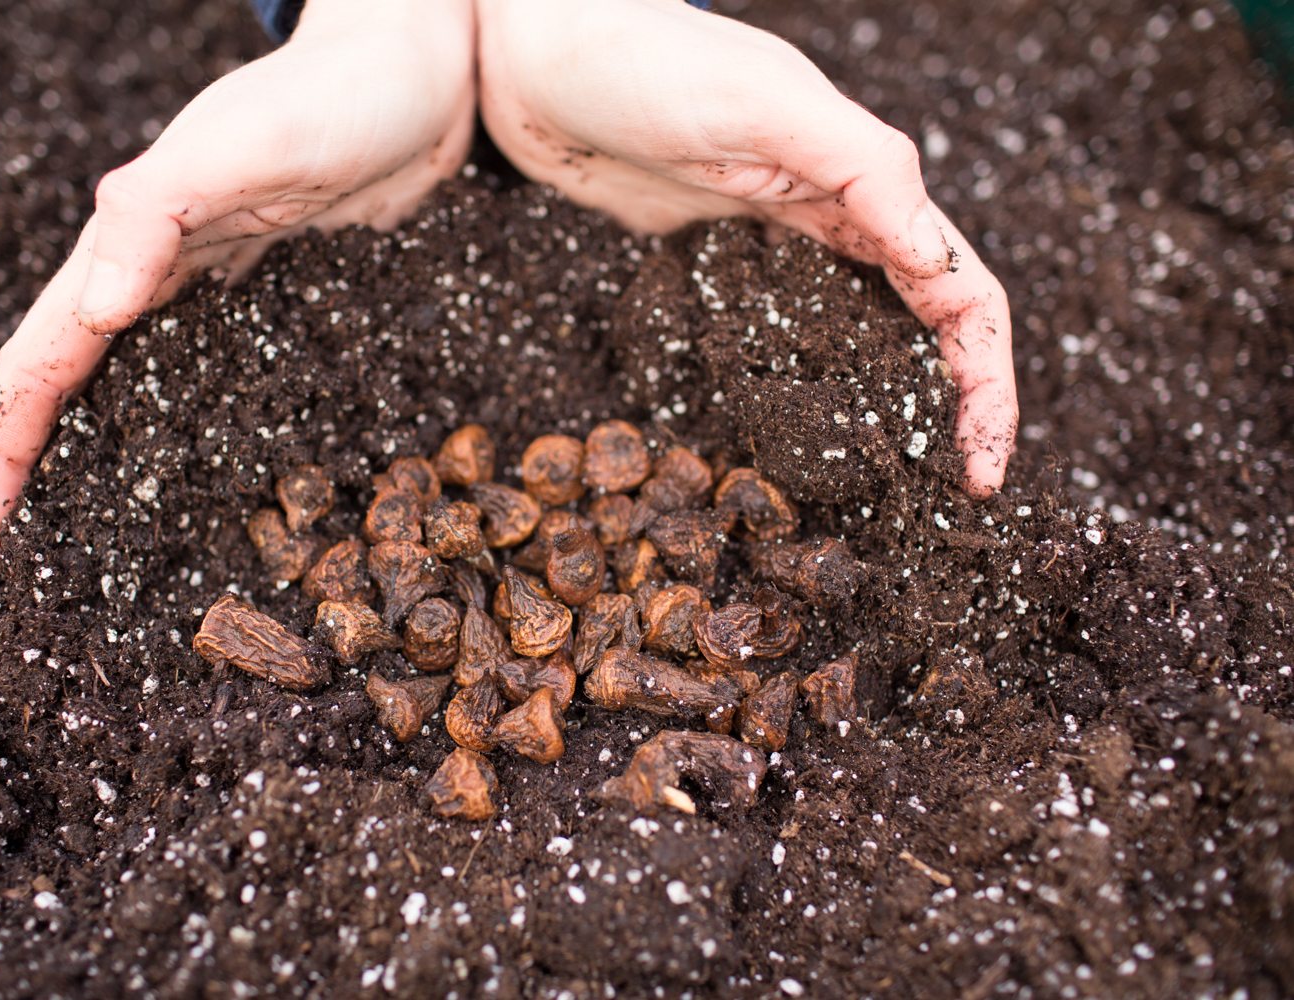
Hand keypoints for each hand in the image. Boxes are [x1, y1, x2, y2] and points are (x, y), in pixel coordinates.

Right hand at [0, 0, 475, 563]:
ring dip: (103, 459)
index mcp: (128, 246)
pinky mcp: (280, 297)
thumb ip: (157, 214)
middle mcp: (160, 274)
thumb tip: (99, 308)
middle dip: (30, 473)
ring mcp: (218, 288)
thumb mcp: (243, 148)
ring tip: (93, 539)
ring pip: (138, 388)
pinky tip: (203, 475)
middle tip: (11, 561)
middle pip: (72, 389)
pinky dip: (193, 430)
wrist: (419, 71)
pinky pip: (217, 376)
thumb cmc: (333, 97)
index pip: (38, 367)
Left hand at [476, 0, 1015, 495]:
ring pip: (865, 334)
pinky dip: (816, 385)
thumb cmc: (645, 61)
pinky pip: (784, 333)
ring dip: (896, 404)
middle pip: (928, 325)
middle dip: (958, 408)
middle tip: (959, 494)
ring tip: (903, 483)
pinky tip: (809, 434)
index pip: (962, 292)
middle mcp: (836, 217)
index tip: (981, 465)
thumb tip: (938, 261)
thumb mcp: (763, 105)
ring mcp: (775, 245)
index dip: (987, 381)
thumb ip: (863, 169)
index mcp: (868, 182)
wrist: (536, 57)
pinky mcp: (716, 264)